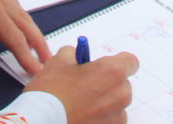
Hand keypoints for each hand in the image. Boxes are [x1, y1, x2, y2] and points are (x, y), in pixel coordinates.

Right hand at [23, 45, 138, 123]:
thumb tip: (76, 57)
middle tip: (85, 86)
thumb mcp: (58, 62)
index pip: (131, 62)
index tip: (106, 65)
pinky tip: (80, 117)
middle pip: (122, 85)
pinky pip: (109, 121)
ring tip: (80, 105)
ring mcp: (117, 117)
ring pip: (115, 105)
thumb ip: (73, 55)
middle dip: (107, 84)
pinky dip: (98, 119)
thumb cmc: (51, 94)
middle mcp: (120, 95)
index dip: (118, 62)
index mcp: (112, 72)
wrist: (41, 121)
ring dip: (103, 104)